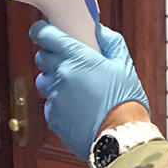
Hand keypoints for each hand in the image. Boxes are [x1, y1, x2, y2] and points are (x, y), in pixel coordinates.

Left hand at [32, 21, 148, 158]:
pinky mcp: (53, 117)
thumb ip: (111, 43)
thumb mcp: (125, 66)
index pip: (45, 35)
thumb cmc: (125, 101)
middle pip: (42, 58)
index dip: (42, 31)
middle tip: (68, 62)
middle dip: (51, 56)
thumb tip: (99, 30)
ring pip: (44, 81)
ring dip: (55, 81)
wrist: (120, 137)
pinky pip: (50, 103)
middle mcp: (61, 75)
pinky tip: (77, 108)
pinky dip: (59, 103)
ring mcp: (55, 97)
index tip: (44, 32)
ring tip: (75, 89)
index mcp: (77, 58)